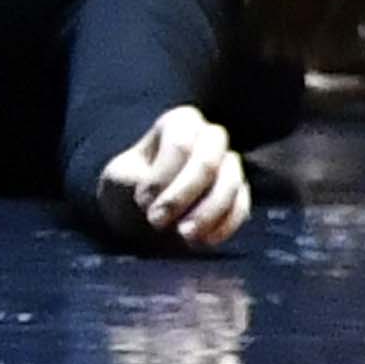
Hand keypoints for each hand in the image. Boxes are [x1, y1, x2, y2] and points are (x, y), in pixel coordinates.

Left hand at [97, 101, 247, 248]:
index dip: (161, 178)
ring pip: (230, 185)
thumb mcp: (123, 177)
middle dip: (182, 195)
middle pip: (207, 163)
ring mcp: (229, 165)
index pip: (180, 145)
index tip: (142, 201)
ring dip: (205, 214)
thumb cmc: (129, 186)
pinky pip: (241, 207)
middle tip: (157, 221)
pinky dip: (223, 226)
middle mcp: (210, 138)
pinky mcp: (239, 194)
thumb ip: (140, 178)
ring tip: (181, 234)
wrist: (140, 212)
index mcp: (179, 122)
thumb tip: (158, 191)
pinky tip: (202, 240)